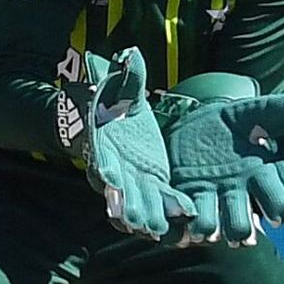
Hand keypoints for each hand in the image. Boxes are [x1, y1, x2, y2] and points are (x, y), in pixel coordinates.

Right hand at [81, 48, 193, 240]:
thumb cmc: (113, 103)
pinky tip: (184, 217)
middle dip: (127, 205)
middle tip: (137, 220)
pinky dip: (168, 208)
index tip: (112, 182)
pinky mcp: (151, 182)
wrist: (114, 119)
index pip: (100, 162)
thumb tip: (131, 54)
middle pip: (118, 191)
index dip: (106, 173)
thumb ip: (127, 76)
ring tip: (158, 229)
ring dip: (146, 215)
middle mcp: (113, 168)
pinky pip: (159, 199)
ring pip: (136, 202)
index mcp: (101, 145)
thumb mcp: (121, 86)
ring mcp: (132, 179)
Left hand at [163, 91, 283, 246]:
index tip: (277, 217)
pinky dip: (180, 223)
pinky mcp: (183, 195)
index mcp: (260, 175)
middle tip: (238, 235)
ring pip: (210, 225)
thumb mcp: (255, 111)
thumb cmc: (235, 120)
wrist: (197, 121)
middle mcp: (236, 192)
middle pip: (242, 224)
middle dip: (240, 229)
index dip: (279, 209)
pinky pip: (181, 215)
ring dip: (209, 229)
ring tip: (205, 232)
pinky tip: (180, 221)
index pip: (278, 201)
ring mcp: (209, 196)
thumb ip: (280, 110)